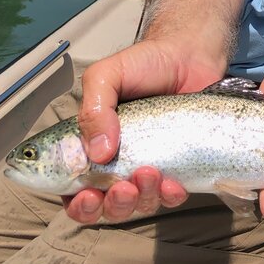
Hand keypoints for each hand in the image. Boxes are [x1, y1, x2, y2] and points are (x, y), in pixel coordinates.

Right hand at [64, 39, 223, 224]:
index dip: (77, 203)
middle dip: (112, 205)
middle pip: (105, 206)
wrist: (189, 56)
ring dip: (141, 198)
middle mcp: (117, 161)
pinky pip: (170, 198)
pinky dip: (168, 197)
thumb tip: (97, 151)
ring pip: (137, 206)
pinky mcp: (177, 167)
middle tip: (122, 186)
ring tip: (149, 172)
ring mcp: (147, 167)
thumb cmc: (146, 64)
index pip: (73, 188)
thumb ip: (93, 109)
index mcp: (91, 143)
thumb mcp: (107, 76)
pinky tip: (171, 182)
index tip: (86, 194)